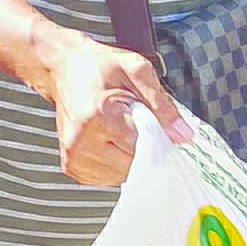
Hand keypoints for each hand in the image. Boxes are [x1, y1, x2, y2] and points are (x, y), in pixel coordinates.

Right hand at [41, 29, 189, 186]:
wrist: (62, 68)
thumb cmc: (98, 67)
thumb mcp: (136, 70)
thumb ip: (162, 103)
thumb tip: (183, 135)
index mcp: (97, 115)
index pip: (142, 146)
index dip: (159, 140)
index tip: (162, 129)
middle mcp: (81, 140)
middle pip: (133, 164)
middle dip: (145, 149)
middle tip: (139, 124)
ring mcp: (74, 157)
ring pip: (122, 176)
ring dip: (131, 157)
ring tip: (122, 130)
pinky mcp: (72, 167)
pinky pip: (108, 178)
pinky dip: (117, 163)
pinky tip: (112, 141)